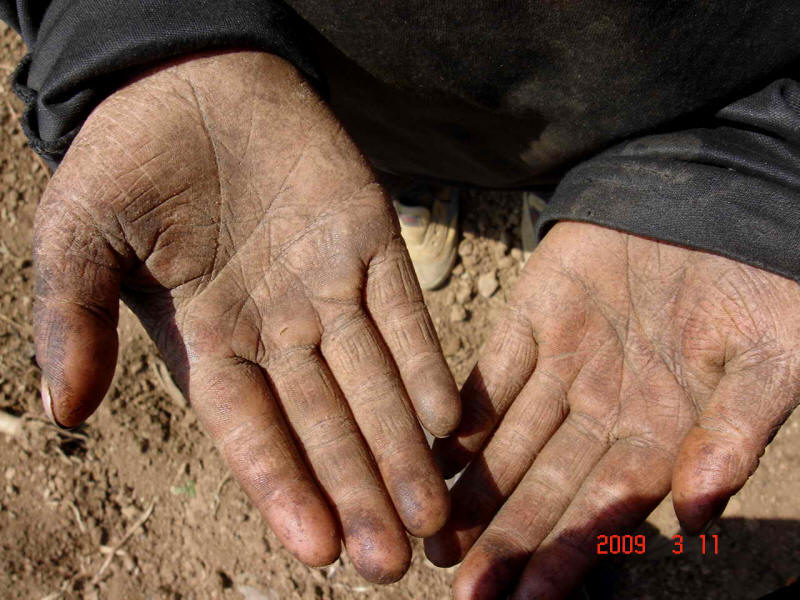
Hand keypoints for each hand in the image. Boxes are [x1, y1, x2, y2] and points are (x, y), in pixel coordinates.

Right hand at [33, 51, 459, 582]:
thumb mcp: (79, 237)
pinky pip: (402, 311)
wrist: (191, 78)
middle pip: (326, 423)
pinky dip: (424, 360)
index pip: (252, 430)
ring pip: (374, 381)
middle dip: (358, 489)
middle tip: (391, 561)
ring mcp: (327, 288)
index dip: (283, 487)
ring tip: (430, 511)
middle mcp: (277, 329)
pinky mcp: (370, 243)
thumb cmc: (125, 158)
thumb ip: (73, 319)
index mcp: (210, 341)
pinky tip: (449, 417)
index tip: (317, 547)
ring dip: (403, 444)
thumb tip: (62, 413)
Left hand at [426, 222, 799, 597]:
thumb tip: (700, 513)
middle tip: (459, 588)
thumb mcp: (769, 360)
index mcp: (660, 430)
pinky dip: (462, 409)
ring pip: (507, 439)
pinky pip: (491, 372)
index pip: (602, 507)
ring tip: (432, 535)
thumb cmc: (764, 287)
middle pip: (543, 484)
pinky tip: (434, 450)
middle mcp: (604, 408)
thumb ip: (734, 433)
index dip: (563, 554)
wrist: (722, 201)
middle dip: (503, 538)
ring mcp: (565, 364)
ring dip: (472, 487)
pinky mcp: (535, 317)